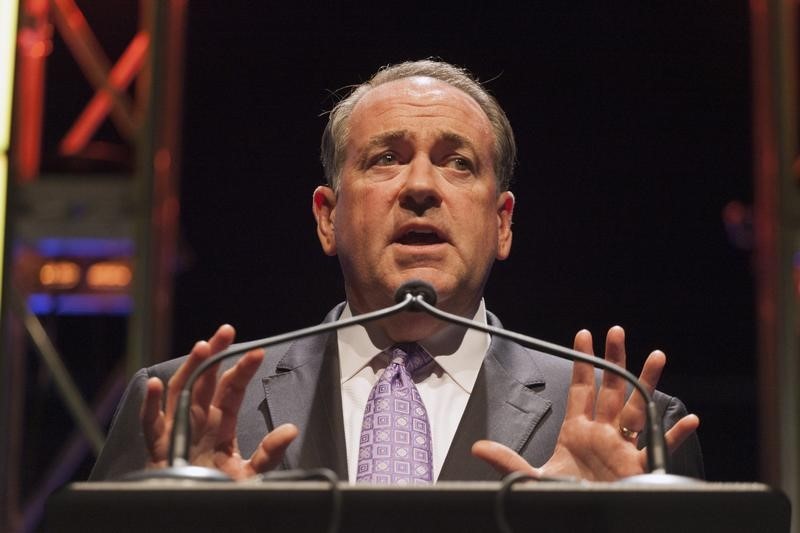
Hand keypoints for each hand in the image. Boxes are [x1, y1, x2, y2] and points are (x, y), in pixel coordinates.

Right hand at [139, 324, 297, 478]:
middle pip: (206, 381)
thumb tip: (291, 430)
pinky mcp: (157, 447)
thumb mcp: (250, 473)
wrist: (195, 512)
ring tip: (201, 347)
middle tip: (226, 332)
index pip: (232, 389)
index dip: (243, 370)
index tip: (257, 353)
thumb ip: (269, 453)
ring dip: (190, 369)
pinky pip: (150, 424)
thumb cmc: (220, 489)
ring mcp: (177, 430)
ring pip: (181, 392)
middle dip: (216, 354)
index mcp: (221, 424)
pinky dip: (150, 405)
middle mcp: (199, 421)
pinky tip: (154, 386)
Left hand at [472, 326, 698, 480]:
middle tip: (617, 331)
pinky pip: (660, 447)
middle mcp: (602, 434)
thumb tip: (478, 447)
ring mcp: (622, 448)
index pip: (579, 390)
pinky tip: (689, 419)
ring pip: (637, 408)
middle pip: (610, 389)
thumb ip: (507, 462)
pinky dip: (674, 434)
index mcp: (577, 432)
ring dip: (647, 384)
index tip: (583, 335)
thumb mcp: (533, 478)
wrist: (585, 518)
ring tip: (656, 357)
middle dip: (613, 360)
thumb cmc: (563, 498)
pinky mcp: (639, 469)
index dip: (581, 363)